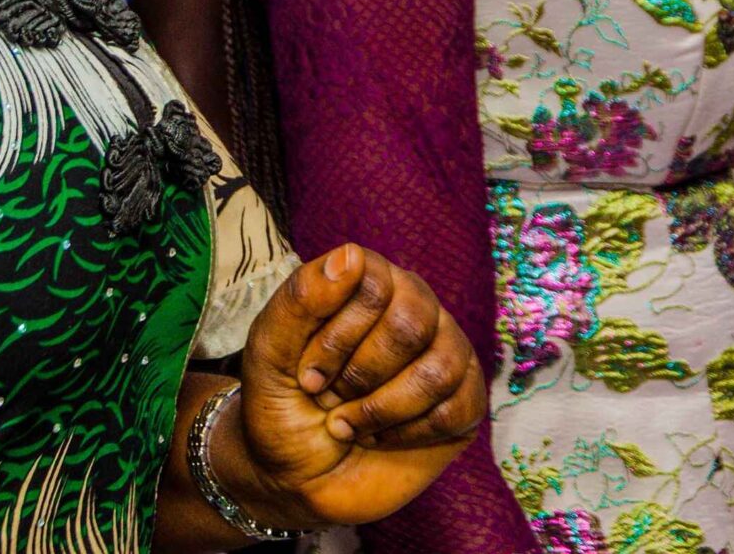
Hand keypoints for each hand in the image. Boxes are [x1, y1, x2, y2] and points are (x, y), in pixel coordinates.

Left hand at [217, 243, 485, 529]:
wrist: (296, 478)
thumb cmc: (282, 406)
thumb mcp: (268, 355)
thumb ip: (300, 301)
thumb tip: (350, 255)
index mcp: (368, 280)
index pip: (374, 284)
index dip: (338, 337)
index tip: (307, 374)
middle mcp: (414, 305)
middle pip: (411, 324)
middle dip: (360, 376)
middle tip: (330, 398)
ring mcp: (445, 351)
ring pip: (438, 370)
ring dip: (382, 410)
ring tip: (351, 424)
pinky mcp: (464, 399)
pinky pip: (457, 408)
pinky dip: (409, 433)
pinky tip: (383, 437)